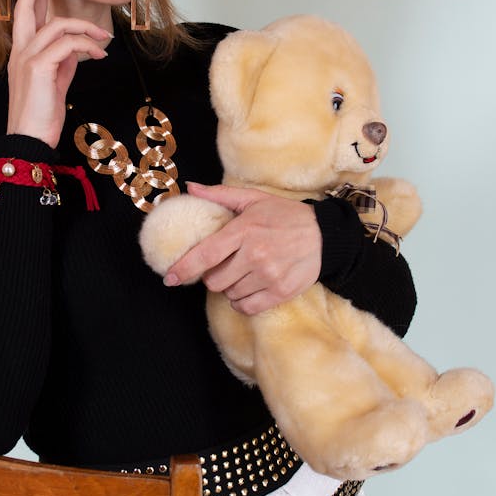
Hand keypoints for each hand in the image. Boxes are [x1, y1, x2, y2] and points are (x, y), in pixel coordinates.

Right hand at [6, 0, 111, 144]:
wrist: (29, 139)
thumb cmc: (40, 114)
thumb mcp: (55, 81)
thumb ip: (62, 61)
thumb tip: (77, 47)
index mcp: (22, 53)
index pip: (25, 15)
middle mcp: (19, 51)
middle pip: (26, 8)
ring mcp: (26, 57)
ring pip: (57, 25)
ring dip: (86, 28)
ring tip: (104, 37)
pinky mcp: (37, 66)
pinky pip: (68, 44)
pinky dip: (87, 45)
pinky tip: (99, 55)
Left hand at [164, 182, 321, 314]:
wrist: (325, 234)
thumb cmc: (285, 215)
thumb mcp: (254, 199)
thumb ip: (220, 195)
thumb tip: (190, 188)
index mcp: (244, 231)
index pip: (206, 255)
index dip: (184, 268)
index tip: (170, 277)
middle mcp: (255, 255)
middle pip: (215, 281)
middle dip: (213, 276)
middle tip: (225, 265)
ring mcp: (269, 275)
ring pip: (230, 295)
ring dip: (230, 288)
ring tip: (243, 273)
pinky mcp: (280, 292)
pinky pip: (247, 307)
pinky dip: (242, 302)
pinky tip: (248, 289)